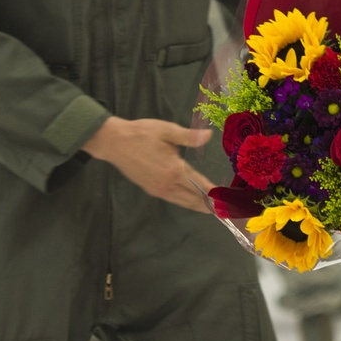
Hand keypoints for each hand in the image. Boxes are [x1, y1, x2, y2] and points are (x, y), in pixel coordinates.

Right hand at [83, 118, 213, 211]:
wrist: (114, 143)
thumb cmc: (141, 134)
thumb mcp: (167, 130)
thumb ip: (189, 136)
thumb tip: (208, 135)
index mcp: (174, 170)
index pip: (201, 185)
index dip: (215, 194)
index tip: (226, 201)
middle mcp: (168, 184)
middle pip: (194, 199)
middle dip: (210, 205)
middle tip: (224, 210)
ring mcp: (158, 189)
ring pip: (183, 202)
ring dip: (198, 206)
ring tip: (212, 209)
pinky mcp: (151, 189)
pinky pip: (173, 199)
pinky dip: (185, 202)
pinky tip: (191, 200)